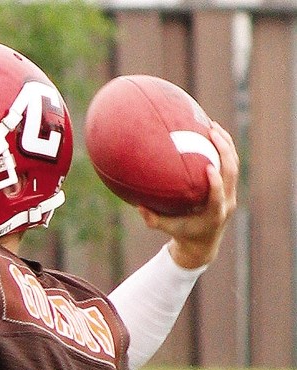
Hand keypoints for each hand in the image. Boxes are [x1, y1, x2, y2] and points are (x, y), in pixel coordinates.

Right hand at [138, 122, 238, 268]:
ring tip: (213, 126)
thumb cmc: (181, 233)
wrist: (203, 242)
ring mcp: (231, 194)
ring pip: (234, 165)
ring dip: (227, 145)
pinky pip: (231, 164)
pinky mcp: (231, 188)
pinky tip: (213, 134)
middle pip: (231, 174)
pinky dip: (225, 148)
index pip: (218, 197)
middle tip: (211, 132)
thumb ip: (152, 219)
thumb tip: (137, 206)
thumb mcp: (165, 228)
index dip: (216, 182)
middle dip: (224, 151)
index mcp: (213, 215)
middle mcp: (227, 203)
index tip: (210, 166)